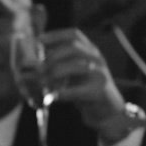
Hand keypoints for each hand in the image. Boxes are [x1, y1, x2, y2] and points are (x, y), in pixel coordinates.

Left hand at [38, 28, 135, 144]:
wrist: (109, 110)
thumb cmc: (87, 89)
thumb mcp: (77, 71)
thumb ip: (62, 63)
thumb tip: (35, 61)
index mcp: (91, 51)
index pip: (74, 35)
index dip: (56, 35)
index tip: (39, 41)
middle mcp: (97, 59)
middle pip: (72, 48)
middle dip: (52, 56)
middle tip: (38, 68)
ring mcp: (100, 75)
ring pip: (74, 67)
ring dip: (54, 74)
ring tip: (42, 83)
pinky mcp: (99, 92)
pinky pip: (76, 90)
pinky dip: (60, 94)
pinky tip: (51, 98)